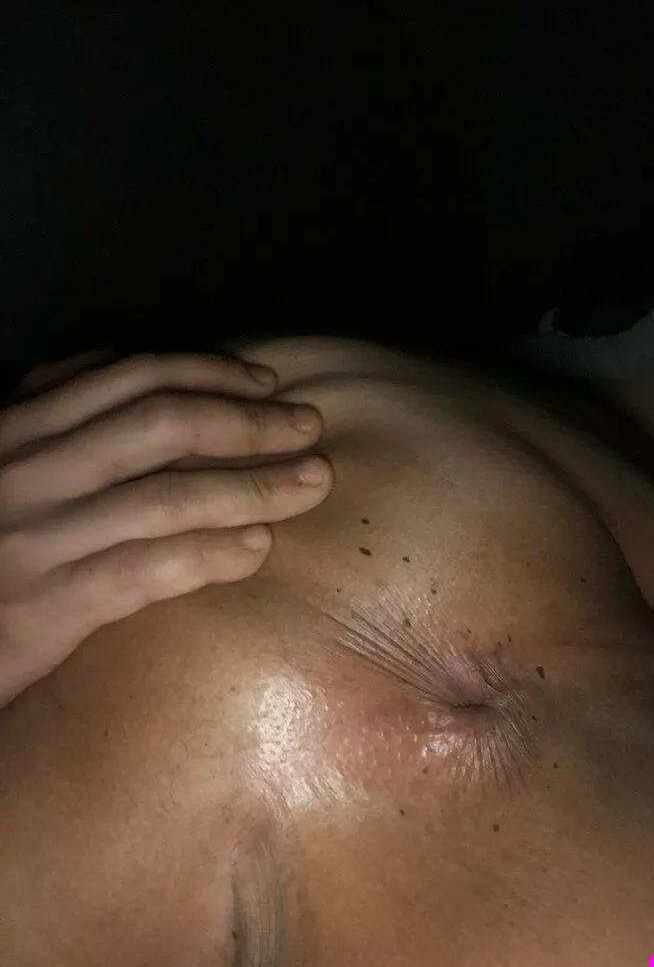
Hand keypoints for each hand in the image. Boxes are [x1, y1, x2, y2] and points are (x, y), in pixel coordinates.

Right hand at [0, 350, 333, 706]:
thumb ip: (48, 408)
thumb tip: (115, 359)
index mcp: (20, 428)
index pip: (130, 379)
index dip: (210, 372)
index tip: (269, 382)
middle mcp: (27, 472)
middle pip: (161, 426)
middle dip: (247, 422)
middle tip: (309, 428)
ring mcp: (35, 538)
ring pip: (166, 496)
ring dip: (252, 485)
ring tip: (311, 483)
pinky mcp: (45, 606)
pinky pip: (146, 569)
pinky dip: (211, 554)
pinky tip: (257, 548)